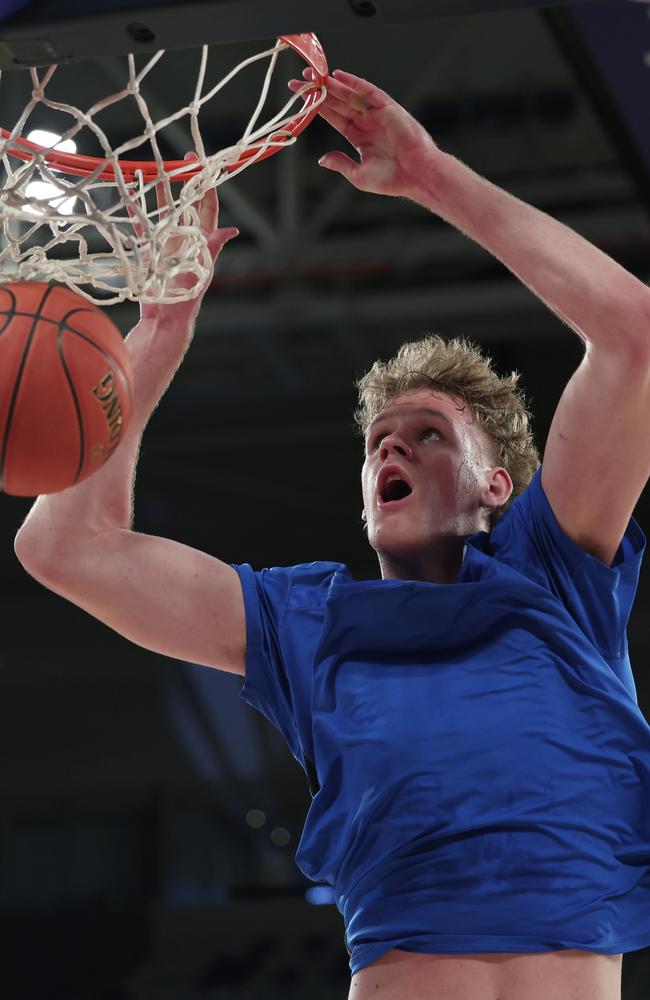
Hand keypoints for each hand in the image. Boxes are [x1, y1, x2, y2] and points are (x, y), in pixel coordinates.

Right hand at [128, 152, 238, 322]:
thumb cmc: (189, 294)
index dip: (206, 184)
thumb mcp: (203, 267)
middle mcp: (186, 236)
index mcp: (203, 238)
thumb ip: (212, 246)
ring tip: (152, 170)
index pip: (207, 205)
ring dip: (157, 192)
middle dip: (181, 181)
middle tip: (175, 160)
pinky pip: (141, 225)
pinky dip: (135, 210)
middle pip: (185, 202)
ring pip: (162, 210)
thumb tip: (231, 231)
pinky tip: (130, 194)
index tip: (201, 164)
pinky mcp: (150, 249)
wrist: (166, 315)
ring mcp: (167, 241)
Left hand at [289, 68, 437, 199]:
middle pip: (337, 103)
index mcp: (359, 137)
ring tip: (313, 75)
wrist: (416, 175)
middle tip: (299, 80)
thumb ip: (341, 163)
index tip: (300, 98)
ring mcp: (377, 114)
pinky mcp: (388, 108)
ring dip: (331, 84)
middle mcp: (366, 122)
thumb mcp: (358, 175)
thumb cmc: (392, 178)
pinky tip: (338, 76)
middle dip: (318, 91)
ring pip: (349, 95)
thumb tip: (322, 159)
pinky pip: (368, 92)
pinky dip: (354, 83)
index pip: (334, 117)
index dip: (317, 107)